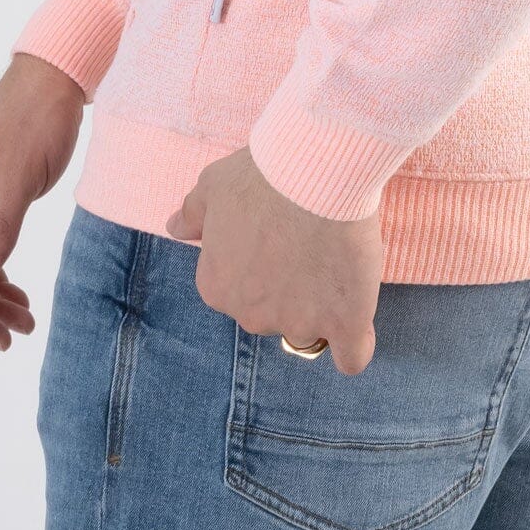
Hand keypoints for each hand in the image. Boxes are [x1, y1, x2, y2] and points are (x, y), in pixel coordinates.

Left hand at [165, 145, 382, 375]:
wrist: (316, 173)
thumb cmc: (262, 176)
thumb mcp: (213, 186)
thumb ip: (192, 214)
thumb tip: (174, 228)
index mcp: (217, 287)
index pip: (232, 291)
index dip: (254, 264)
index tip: (272, 238)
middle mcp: (252, 316)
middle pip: (270, 313)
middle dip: (285, 288)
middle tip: (305, 243)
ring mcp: (299, 324)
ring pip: (309, 328)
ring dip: (320, 306)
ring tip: (335, 261)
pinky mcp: (344, 324)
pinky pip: (351, 356)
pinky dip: (354, 344)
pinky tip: (355, 321)